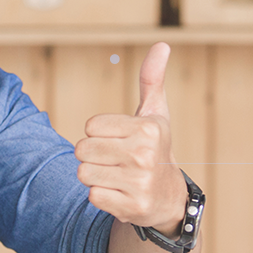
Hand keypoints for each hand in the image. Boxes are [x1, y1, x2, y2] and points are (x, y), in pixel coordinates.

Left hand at [74, 42, 185, 234]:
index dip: (98, 134)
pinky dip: (101, 196)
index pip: (91, 126)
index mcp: (147, 128)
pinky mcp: (133, 207)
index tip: (118, 140)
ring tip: (116, 176)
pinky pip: (93, 196)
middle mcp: (145, 154)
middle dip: (92, 156)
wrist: (169, 198)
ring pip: (84, 174)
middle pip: (82, 150)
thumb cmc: (155, 148)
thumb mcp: (155, 113)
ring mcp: (140, 183)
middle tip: (113, 160)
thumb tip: (162, 44)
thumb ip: (151, 78)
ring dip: (95, 176)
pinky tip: (119, 193)